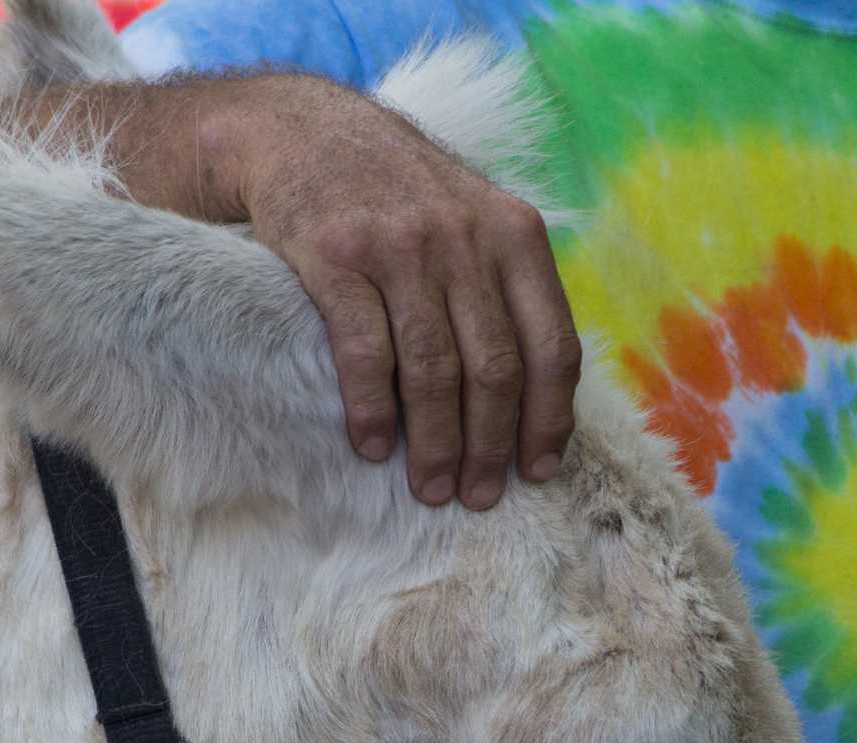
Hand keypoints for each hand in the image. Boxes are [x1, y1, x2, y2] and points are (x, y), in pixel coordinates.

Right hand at [212, 78, 581, 508]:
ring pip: (433, 371)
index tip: (539, 470)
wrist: (303, 131)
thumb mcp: (474, 216)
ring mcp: (401, 248)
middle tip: (477, 497)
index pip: (553, 345)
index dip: (549, 419)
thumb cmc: (399, 194)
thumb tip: (543, 393)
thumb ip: (511, 284)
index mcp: (515, 235)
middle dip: (490, 447)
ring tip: (431, 488)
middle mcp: (465, 240)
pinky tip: (374, 447)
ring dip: (435, 444)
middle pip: (495, 370)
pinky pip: (365, 352)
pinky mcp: (336, 257)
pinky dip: (373, 410)